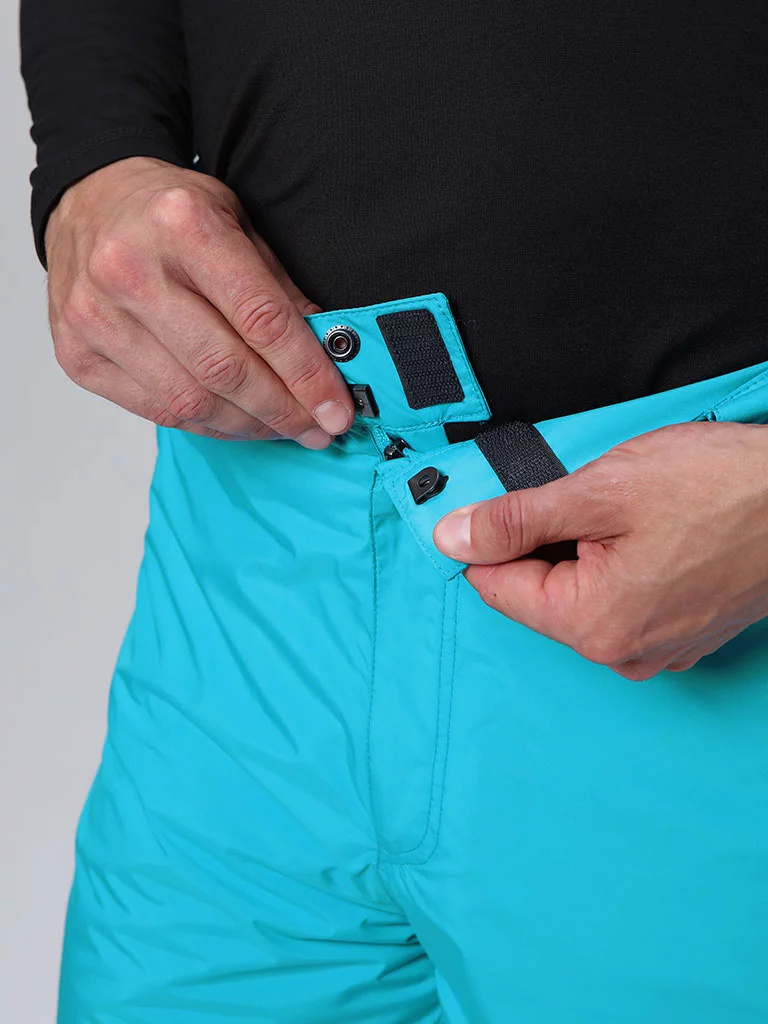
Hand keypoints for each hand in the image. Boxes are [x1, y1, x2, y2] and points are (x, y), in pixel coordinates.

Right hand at [45, 156, 353, 444]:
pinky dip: (208, 425)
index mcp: (182, 225)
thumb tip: (330, 356)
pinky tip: (238, 422)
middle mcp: (130, 269)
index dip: (306, 374)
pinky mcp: (77, 355)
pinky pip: (157, 411)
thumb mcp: (237, 224)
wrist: (88, 201)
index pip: (261, 319)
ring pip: (191, 401)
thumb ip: (279, 290)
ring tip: (283, 428)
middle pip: (225, 369)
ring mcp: (95, 316)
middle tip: (318, 429)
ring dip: (249, 425)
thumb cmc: (170, 214)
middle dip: (283, 410)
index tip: (337, 409)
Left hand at [433, 421, 767, 678]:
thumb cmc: (719, 490)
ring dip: (586, 549)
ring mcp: (657, 648)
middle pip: (540, 592)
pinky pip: (623, 599)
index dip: (491, 537)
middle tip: (588, 496)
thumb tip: (452, 537)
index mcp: (592, 624)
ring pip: (582, 593)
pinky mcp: (681, 632)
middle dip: (547, 541)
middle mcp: (622, 652)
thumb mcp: (598, 491)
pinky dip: (622, 564)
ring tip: (634, 513)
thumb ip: (515, 520)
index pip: (497, 587)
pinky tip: (655, 532)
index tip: (506, 504)